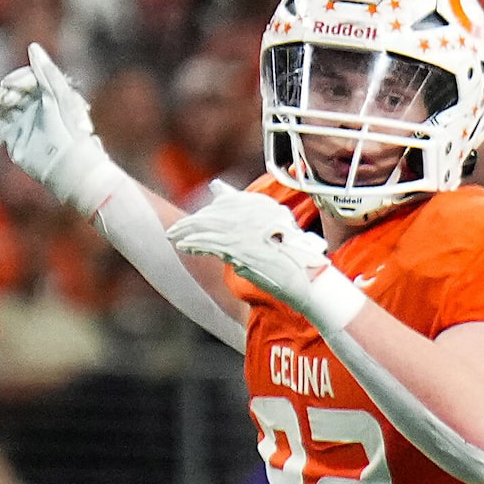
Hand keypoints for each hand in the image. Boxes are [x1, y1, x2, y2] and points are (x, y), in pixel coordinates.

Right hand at [0, 43, 119, 215]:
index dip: (15, 80)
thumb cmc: (70, 130)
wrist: (69, 165)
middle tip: (3, 100)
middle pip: (9, 91)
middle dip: (1, 92)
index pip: (24, 79)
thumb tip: (33, 47)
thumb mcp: (60, 95)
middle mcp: (34, 106)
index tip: (9, 87)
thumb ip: (47, 71)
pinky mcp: (14, 138)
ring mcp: (22, 122)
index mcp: (47, 94)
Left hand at [167, 182, 356, 330]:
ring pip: (208, 225)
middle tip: (176, 230)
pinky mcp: (239, 246)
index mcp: (266, 209)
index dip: (214, 206)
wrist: (309, 282)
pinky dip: (194, 244)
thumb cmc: (298, 269)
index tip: (200, 211)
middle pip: (215, 213)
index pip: (233, 201)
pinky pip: (209, 242)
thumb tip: (234, 259)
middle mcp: (255, 213)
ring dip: (187, 232)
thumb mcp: (279, 247)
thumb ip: (256, 242)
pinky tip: (183, 246)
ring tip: (173, 237)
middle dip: (193, 222)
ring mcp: (247, 229)